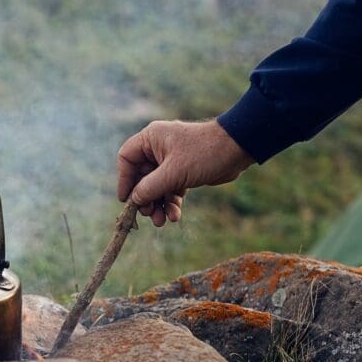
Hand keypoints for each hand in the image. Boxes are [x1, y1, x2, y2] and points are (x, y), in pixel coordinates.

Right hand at [116, 119, 254, 226]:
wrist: (238, 150)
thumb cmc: (204, 154)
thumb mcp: (172, 173)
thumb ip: (149, 188)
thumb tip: (133, 201)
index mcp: (150, 139)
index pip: (126, 159)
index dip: (123, 180)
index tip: (126, 199)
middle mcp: (158, 148)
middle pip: (140, 178)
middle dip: (145, 199)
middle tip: (149, 215)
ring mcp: (171, 160)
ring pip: (156, 187)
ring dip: (158, 205)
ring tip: (162, 221)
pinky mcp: (183, 171)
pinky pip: (170, 189)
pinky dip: (171, 203)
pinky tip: (175, 216)